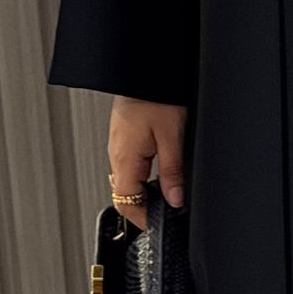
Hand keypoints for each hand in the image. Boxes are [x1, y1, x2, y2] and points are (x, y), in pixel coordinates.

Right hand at [109, 96, 187, 231]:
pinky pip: (129, 163)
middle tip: (166, 213)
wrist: (145, 68)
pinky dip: (142, 174)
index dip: (143, 220)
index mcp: (125, 158)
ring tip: (165, 193)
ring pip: (127, 179)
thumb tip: (175, 199)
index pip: (127, 203)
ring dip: (144, 190)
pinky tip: (158, 169)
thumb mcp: (173, 136)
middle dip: (144, 207)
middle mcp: (117, 153)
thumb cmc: (157, 94)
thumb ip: (173, 172)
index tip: (159, 225)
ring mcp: (118, 144)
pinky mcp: (123, 135)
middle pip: (125, 194)